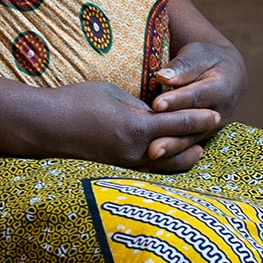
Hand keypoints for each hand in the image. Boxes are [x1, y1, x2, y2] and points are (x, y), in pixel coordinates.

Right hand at [41, 81, 219, 170]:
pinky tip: (167, 159)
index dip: (199, 118)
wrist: (45, 126)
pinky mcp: (114, 166)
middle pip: (176, 147)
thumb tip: (155, 115)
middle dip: (197, 138)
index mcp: (136, 127)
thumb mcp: (113, 94)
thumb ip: (139, 106)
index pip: (178, 123)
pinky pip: (146, 168)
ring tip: (199, 151)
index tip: (217, 113)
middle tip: (216, 129)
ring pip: (163, 163)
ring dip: (183, 155)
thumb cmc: (76, 102)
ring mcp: (124, 162)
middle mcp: (134, 150)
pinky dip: (162, 163)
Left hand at [145, 40, 246, 166]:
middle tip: (153, 146)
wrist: (227, 74)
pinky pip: (188, 147)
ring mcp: (213, 127)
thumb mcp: (198, 55)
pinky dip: (172, 154)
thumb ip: (182, 66)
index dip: (177, 101)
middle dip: (174, 137)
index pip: (197, 95)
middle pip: (195, 126)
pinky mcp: (204, 135)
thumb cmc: (207, 60)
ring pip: (191, 140)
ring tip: (152, 155)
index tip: (157, 105)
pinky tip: (153, 161)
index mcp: (222, 87)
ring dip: (172, 150)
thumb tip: (163, 77)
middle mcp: (221, 112)